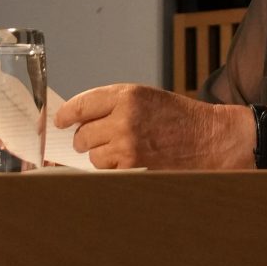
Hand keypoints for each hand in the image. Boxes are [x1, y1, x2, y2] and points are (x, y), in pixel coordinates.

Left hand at [53, 82, 256, 170]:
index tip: (58, 121)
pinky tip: (130, 159)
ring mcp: (128, 145)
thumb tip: (76, 121)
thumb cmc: (176, 116)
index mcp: (127, 95)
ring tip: (121, 148)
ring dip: (100, 155)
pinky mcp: (133, 167)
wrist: (208, 138)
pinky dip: (113, 168)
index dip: (65, 115)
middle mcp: (124, 118)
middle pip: (82, 135)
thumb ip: (112, 104)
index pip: (81, 105)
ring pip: (92, 156)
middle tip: (97, 138)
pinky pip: (107, 170)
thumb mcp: (144, 97)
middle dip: (85, 139)